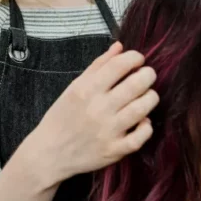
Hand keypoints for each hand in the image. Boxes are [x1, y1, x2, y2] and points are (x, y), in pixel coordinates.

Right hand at [28, 42, 157, 184]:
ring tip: (147, 96)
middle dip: (148, 75)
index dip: (135, 58)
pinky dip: (147, 127)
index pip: (119, 65)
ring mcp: (107, 131)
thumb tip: (119, 47)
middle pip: (136, 84)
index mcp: (86, 89)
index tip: (138, 60)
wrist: (49, 153)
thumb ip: (98, 66)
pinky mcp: (114, 150)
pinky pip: (141, 137)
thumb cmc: (62, 117)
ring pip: (143, 108)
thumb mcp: (74, 87)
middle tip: (147, 75)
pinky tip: (142, 121)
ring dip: (151, 98)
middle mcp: (98, 108)